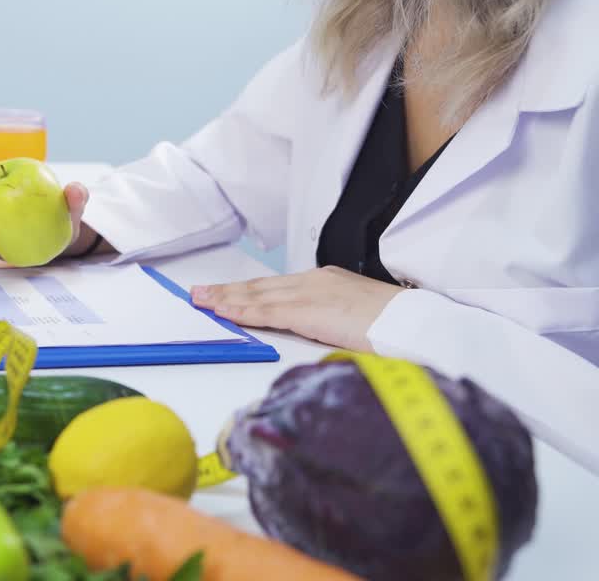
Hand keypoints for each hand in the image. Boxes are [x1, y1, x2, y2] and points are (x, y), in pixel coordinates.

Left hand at [189, 266, 404, 351]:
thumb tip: (315, 331)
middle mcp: (314, 282)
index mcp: (325, 282)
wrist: (416, 322)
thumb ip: (329, 321)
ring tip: (201, 301)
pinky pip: (268, 312)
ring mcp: (311, 294)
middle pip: (260, 287)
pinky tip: (224, 312)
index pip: (275, 287)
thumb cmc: (395, 325)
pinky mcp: (310, 311)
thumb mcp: (354, 318)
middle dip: (227, 291)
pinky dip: (242, 311)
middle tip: (199, 293)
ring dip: (226, 299)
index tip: (224, 293)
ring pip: (258, 297)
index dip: (246, 291)